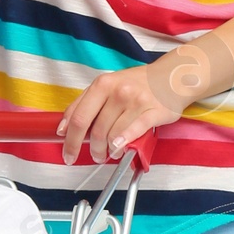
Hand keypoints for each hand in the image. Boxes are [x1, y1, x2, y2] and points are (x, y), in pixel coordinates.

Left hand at [57, 37, 233, 166]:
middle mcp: (118, 91)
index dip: (70, 140)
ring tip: (111, 153)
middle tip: (95, 156)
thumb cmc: (137, 84)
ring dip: (109, 150)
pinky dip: (124, 144)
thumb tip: (62, 128)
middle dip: (92, 150)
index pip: (79, 117)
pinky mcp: (154, 111)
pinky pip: (135, 132)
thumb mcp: (106, 86)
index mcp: (102, 84)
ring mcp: (136, 101)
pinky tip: (120, 149)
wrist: (171, 76)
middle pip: (96, 130)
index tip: (68, 154)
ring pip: (113, 134)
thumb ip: (84, 104)